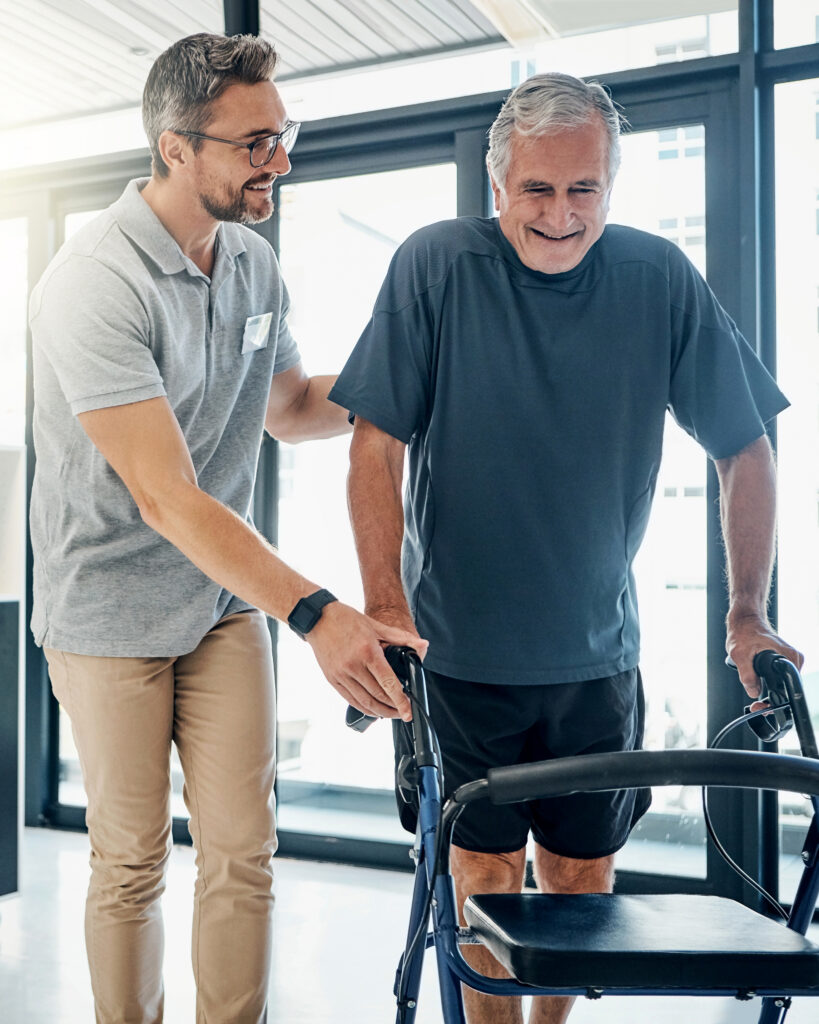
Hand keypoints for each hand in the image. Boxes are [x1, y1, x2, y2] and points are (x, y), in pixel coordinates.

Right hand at [305, 601, 427, 720]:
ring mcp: (341, 674)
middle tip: (403, 712)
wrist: (318, 618)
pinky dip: (363, 707)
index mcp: (367, 651)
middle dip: (393, 708)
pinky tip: (373, 709)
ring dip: (379, 712)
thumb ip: (401, 638)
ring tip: (391, 713)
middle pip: (377, 696)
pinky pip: (350, 699)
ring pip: (363, 702)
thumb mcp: (376, 626)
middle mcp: (353, 665)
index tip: (408, 711)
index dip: (400, 700)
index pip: (388, 682)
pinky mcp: (332, 679)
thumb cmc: (347, 620)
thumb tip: (423, 645)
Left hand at [726, 611, 803, 703]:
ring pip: (783, 685)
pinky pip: (780, 678)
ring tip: (757, 701)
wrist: (745, 621)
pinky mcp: (784, 661)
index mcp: (788, 657)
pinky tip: (760, 688)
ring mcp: (789, 660)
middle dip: (772, 700)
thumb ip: (747, 674)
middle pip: (787, 688)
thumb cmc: (744, 632)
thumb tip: (754, 692)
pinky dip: (770, 685)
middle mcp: (793, 659)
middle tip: (756, 707)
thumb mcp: (740, 654)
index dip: (775, 701)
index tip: (762, 707)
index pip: (789, 687)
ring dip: (771, 693)